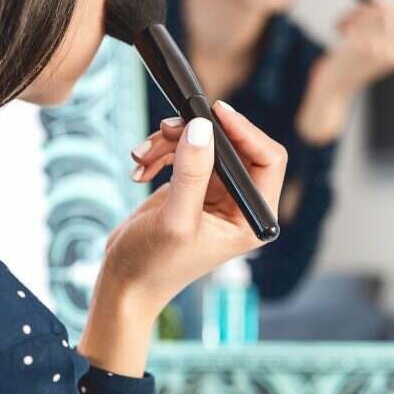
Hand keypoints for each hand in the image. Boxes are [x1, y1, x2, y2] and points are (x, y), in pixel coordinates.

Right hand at [102, 100, 287, 314]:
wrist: (125, 282)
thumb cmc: (154, 264)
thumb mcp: (175, 219)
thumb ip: (191, 173)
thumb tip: (202, 128)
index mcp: (250, 218)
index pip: (268, 159)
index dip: (245, 131)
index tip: (215, 112)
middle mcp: (238, 204)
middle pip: (231, 146)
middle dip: (195, 135)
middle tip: (166, 129)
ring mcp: (214, 195)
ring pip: (202, 144)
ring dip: (169, 144)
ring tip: (141, 156)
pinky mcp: (191, 189)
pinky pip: (182, 153)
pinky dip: (159, 155)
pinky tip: (140, 170)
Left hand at [295, 0, 393, 143]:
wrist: (331, 91)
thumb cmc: (346, 72)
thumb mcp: (371, 55)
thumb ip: (380, 34)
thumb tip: (380, 4)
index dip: (391, 7)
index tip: (374, 4)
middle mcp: (393, 51)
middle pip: (391, 11)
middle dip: (370, 5)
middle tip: (354, 13)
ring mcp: (378, 48)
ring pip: (374, 10)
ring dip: (355, 12)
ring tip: (343, 24)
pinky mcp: (361, 45)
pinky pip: (358, 17)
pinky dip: (346, 18)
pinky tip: (338, 28)